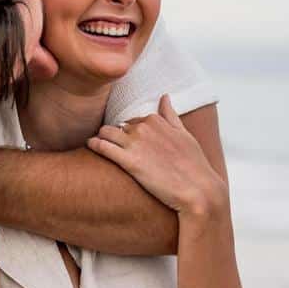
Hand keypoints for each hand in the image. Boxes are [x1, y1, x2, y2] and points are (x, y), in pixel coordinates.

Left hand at [87, 94, 226, 214]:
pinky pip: (101, 145)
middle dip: (116, 135)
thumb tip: (164, 96)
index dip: (131, 132)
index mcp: (157, 120)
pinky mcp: (128, 161)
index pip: (135, 120)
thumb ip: (171, 116)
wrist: (198, 191)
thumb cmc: (194, 166)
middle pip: (119, 126)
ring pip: (106, 131)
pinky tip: (90, 145)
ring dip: (102, 136)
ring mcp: (135, 143)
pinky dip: (94, 144)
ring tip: (99, 144)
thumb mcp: (185, 136)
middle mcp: (144, 127)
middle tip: (114, 147)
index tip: (130, 142)